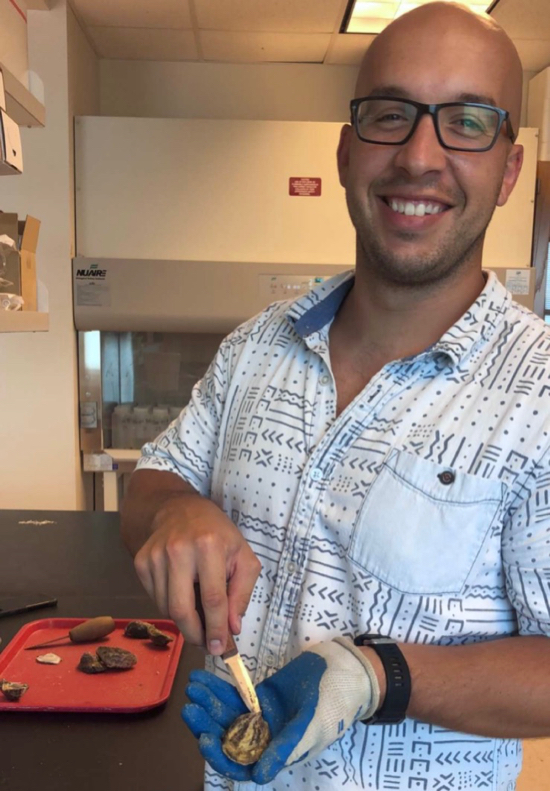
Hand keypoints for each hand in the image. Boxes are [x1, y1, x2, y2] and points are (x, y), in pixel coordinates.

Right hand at [133, 492, 260, 653]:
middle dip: (195, 634)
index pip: (213, 598)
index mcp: (208, 545)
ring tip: (198, 612)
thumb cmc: (218, 533)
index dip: (216, 628)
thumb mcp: (243, 556)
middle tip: (205, 643)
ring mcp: (155, 556)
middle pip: (182, 609)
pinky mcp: (141, 562)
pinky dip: (170, 606)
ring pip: (166, 608)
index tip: (219, 648)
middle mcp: (178, 550)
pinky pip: (155, 599)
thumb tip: (232, 628)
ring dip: (184, 621)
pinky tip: (182, 593)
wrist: (179, 509)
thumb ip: (242, 593)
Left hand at [182, 637, 380, 783]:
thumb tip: (259, 776)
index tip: (203, 738)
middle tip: (190, 707)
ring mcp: (260, 717)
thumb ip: (285, 749)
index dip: (221, 756)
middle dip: (207, 723)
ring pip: (227, 714)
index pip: (241, 764)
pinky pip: (234, 695)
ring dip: (208, 702)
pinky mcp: (259, 697)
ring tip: (192, 686)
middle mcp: (264, 740)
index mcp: (277, 755)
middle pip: (227, 737)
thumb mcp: (312, 727)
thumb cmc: (334, 705)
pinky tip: (202, 678)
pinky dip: (218, 687)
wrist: (345, 671)